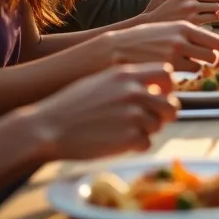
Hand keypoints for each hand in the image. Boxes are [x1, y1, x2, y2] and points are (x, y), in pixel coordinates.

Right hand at [32, 63, 178, 160]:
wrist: (47, 128)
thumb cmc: (71, 105)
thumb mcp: (100, 81)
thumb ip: (127, 82)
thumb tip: (152, 89)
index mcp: (126, 74)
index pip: (166, 73)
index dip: (166, 87)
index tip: (159, 96)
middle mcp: (133, 92)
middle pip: (170, 104)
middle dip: (162, 115)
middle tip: (147, 121)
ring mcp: (133, 115)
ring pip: (158, 126)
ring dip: (146, 131)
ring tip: (123, 132)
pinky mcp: (129, 138)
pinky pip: (147, 143)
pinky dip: (136, 146)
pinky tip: (118, 142)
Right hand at [103, 21, 218, 71]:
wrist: (116, 48)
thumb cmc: (141, 39)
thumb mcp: (166, 28)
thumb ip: (186, 34)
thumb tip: (208, 42)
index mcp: (183, 26)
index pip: (215, 40)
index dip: (217, 48)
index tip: (215, 51)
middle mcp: (181, 39)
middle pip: (213, 55)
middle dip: (211, 59)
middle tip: (203, 61)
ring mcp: (174, 55)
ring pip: (200, 66)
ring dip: (195, 67)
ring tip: (183, 64)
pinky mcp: (167, 69)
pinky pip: (185, 75)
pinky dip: (183, 74)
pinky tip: (174, 69)